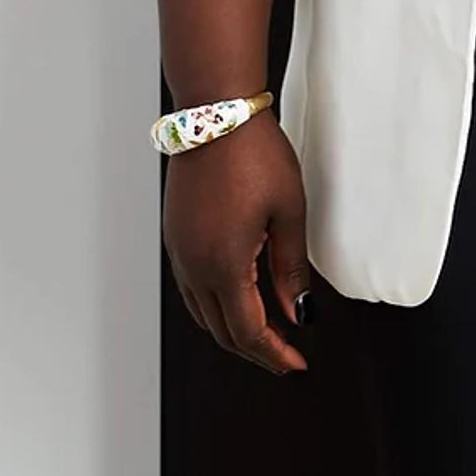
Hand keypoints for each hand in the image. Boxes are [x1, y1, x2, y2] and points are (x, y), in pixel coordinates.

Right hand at [162, 114, 315, 374]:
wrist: (216, 110)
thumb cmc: (256, 154)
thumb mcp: (289, 211)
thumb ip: (291, 269)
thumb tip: (299, 314)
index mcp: (224, 265)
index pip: (249, 331)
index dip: (275, 353)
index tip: (297, 364)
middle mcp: (194, 266)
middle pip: (222, 330)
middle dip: (255, 350)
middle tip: (285, 357)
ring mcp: (180, 251)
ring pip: (203, 313)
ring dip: (233, 330)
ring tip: (266, 333)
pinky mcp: (176, 235)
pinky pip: (192, 288)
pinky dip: (215, 305)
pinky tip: (238, 298)